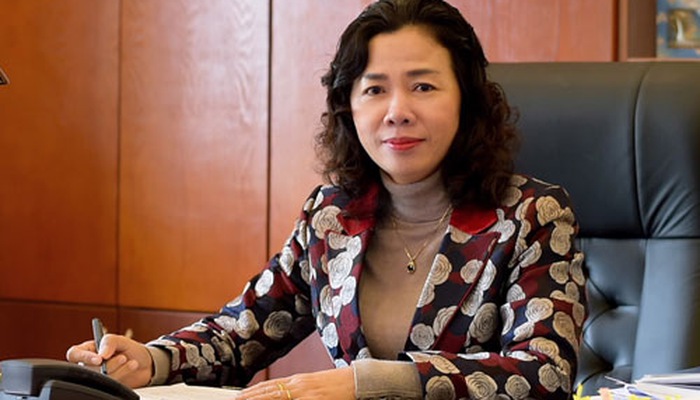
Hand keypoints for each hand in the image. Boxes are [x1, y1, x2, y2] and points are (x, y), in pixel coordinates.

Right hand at [65, 334, 152, 388]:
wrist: (146, 363)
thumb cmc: (130, 349)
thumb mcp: (121, 340)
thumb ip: (109, 342)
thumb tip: (101, 354)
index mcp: (88, 350)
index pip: (74, 354)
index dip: (84, 357)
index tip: (99, 359)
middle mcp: (90, 364)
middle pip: (88, 369)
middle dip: (108, 364)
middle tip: (123, 357)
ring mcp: (98, 376)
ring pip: (100, 377)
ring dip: (117, 368)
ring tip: (129, 360)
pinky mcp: (107, 386)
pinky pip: (110, 384)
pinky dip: (123, 373)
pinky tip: (132, 365)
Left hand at [237, 367, 354, 399]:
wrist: (356, 381)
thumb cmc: (337, 385)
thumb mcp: (314, 386)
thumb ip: (298, 391)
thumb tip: (283, 395)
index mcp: (298, 381)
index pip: (270, 386)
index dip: (253, 392)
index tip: (240, 396)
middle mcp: (299, 385)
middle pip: (269, 391)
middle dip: (250, 397)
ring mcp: (306, 393)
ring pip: (277, 397)